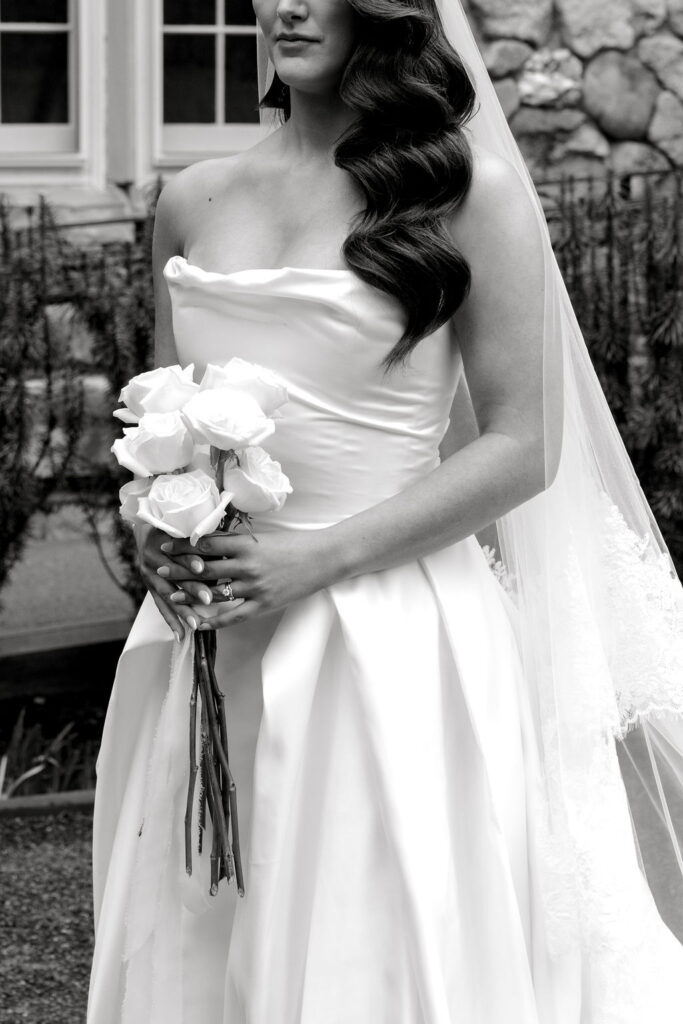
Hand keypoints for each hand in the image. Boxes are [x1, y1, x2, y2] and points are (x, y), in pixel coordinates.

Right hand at [137, 523, 211, 637]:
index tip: (201, 567)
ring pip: (168, 595)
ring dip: (182, 610)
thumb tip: (226, 552)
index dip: (189, 559)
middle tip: (207, 599)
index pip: (177, 551)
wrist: (147, 530)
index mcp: (163, 541)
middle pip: (174, 576)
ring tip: (195, 624)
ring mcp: (149, 574)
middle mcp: (154, 558)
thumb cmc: (177, 529)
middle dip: (191, 588)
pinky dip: (171, 620)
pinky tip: (180, 635)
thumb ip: (203, 541)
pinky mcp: (149, 587)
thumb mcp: (187, 530)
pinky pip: (160, 606)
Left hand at [156, 528, 336, 628]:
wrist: (323, 559)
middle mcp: (246, 565)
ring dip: (190, 594)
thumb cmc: (295, 545)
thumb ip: (239, 543)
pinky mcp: (263, 604)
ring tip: (172, 595)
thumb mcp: (264, 538)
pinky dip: (213, 620)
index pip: (206, 544)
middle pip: (204, 569)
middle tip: (159, 569)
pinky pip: (233, 615)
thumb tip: (212, 542)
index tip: (166, 546)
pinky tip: (199, 624)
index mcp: (246, 545)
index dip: (183, 546)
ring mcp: (254, 587)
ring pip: (214, 592)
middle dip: (179, 569)